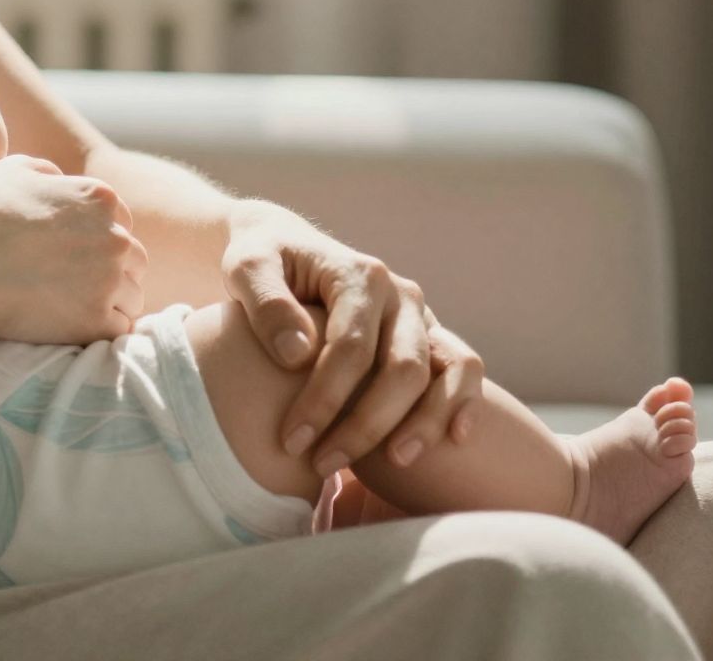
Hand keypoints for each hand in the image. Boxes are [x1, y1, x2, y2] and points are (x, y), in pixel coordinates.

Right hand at [0, 155, 147, 344]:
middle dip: (114, 274)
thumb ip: (49, 173)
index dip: (101, 242)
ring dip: (111, 305)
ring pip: (132, 298)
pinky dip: (101, 331)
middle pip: (135, 261)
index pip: (123, 224)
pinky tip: (75, 329)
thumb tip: (59, 180)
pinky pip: (119, 331)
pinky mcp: (96, 319)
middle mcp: (114, 235)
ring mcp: (109, 279)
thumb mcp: (16, 169)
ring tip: (76, 311)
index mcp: (100, 198)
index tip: (78, 258)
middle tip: (80, 288)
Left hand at [222, 201, 485, 476]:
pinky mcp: (429, 337)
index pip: (351, 348)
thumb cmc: (263, 261)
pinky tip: (454, 441)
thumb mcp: (247, 268)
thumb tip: (298, 354)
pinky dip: (465, 403)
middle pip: (403, 367)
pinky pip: (464, 368)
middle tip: (323, 464)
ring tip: (394, 462)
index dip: (324, 399)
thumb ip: (266, 304)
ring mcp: (419, 317)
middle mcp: (400, 295)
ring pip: (447, 370)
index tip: (291, 441)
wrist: (287, 248)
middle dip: (366, 424)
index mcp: (359, 275)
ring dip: (424, 422)